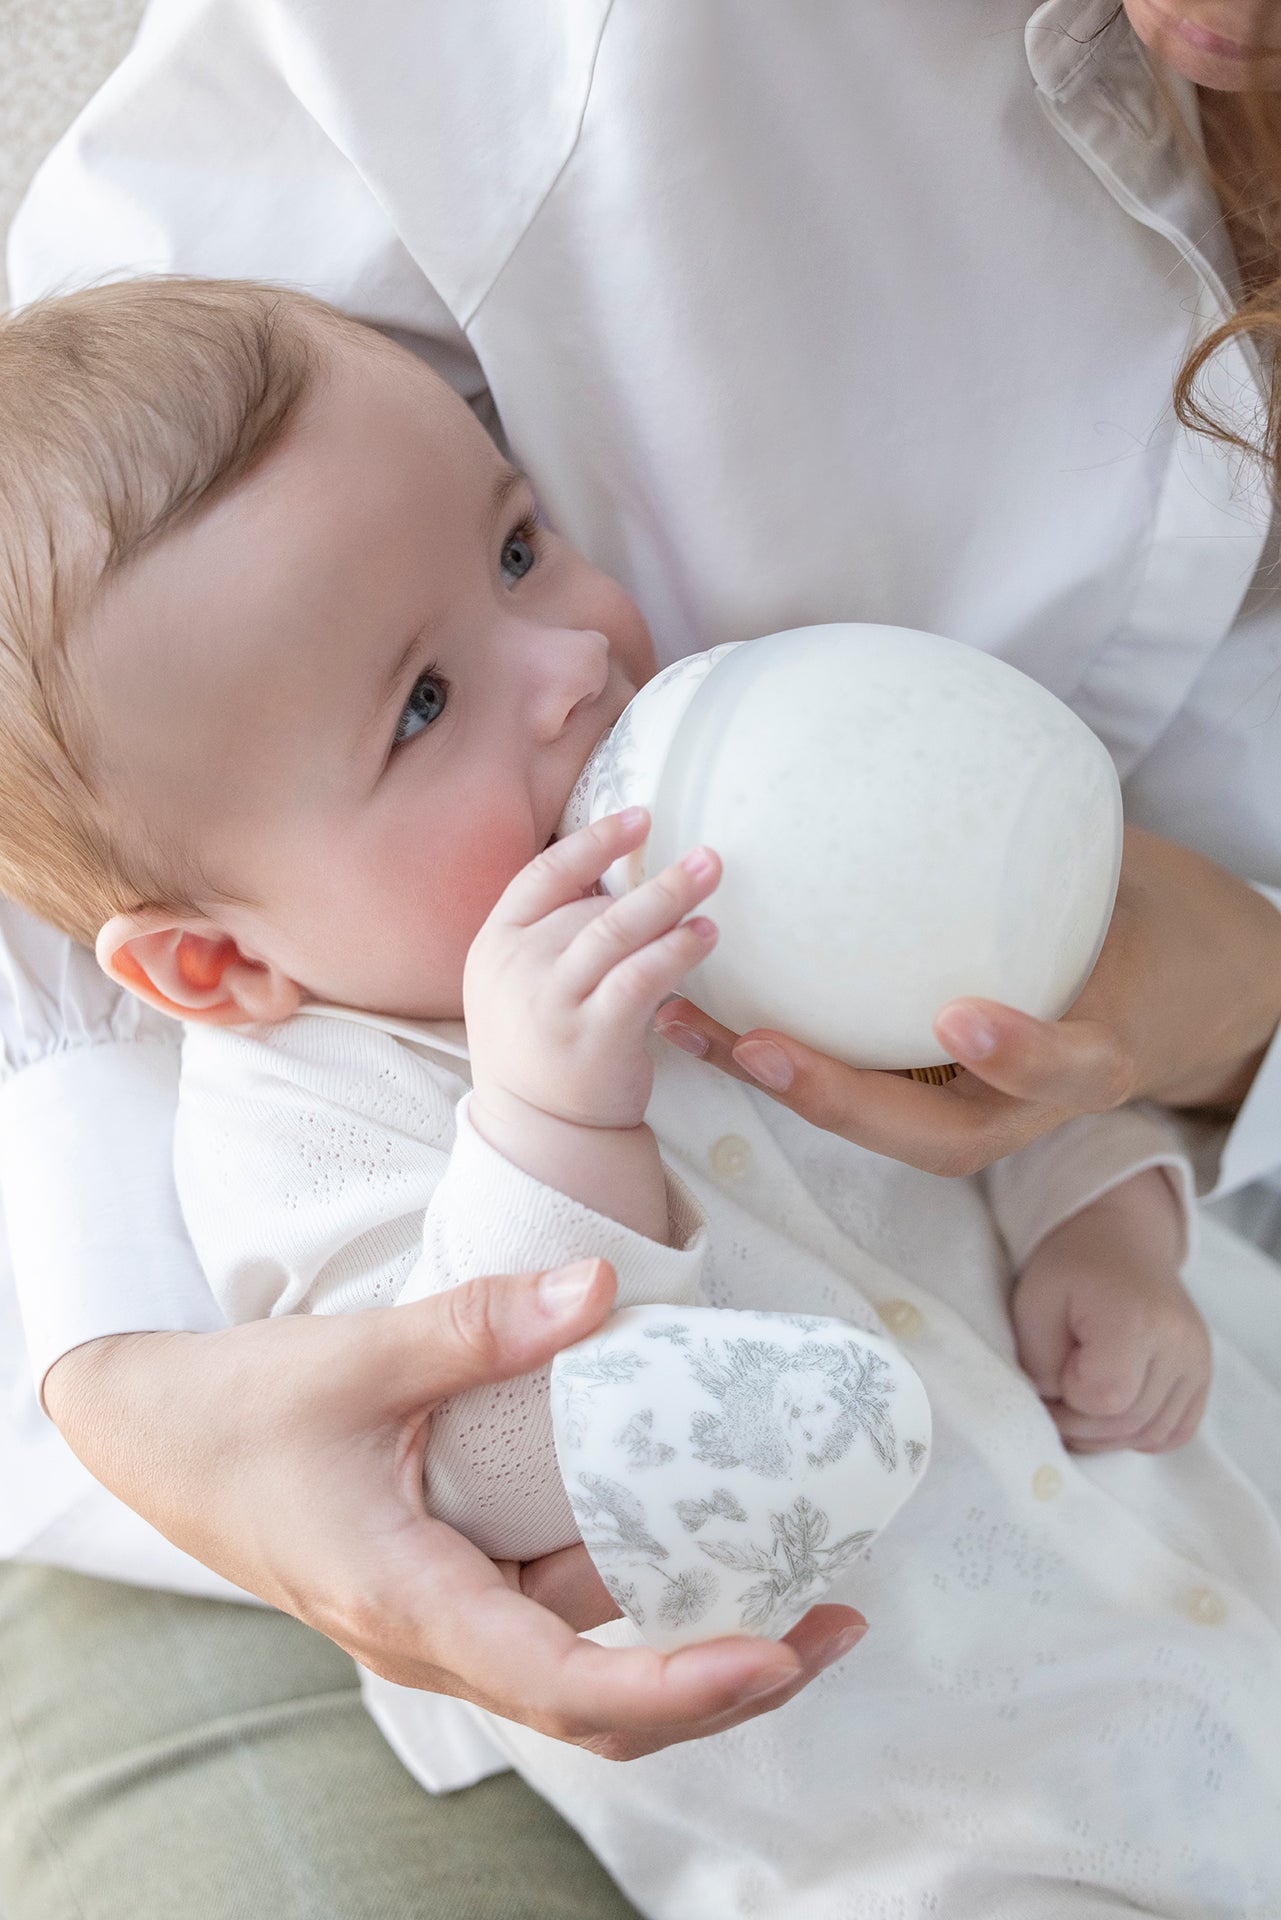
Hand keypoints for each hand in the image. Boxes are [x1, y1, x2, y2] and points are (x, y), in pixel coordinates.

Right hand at [42, 1259, 863, 1758]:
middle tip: (836, 1625)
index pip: (564, 1684)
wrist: (152, 1438)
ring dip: (693, 1641)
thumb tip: (601, 1288)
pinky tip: (692, 1531)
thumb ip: (477, 1325)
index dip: (677, 1684)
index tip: (776, 1658)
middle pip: (600, 1707)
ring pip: (586, 1666)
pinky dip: (636, 1591)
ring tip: (803, 1587)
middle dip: (724, 1683)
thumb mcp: (354, 1358)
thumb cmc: (233, 1413)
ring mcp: (446, 1618)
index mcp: (410, 1603)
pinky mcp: (450, 1583)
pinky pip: (558, 1611)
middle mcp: (438, 1635)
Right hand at [466, 807, 719, 1129]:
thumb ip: (553, 928)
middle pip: (590, 904)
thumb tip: (609, 869)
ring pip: (616, 930)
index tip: (640, 818)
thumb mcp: (521, 980)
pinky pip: (640, 977)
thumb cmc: (542, 1046)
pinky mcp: (593, 1035)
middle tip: (706, 854)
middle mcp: (518, 967)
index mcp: (496, 944)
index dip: (592, 841)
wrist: (539, 1129)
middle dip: (653, 880)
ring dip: (670, 898)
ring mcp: (553, 1001)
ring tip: (712, 874)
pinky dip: (675, 950)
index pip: (542, 875)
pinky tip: (705, 935)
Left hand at [654, 826, 1280, 1175]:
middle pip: (938, 1137)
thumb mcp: (1135, 885)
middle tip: (761, 1049)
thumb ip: (1072, 843)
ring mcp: (974, 1110)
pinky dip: (776, 1058)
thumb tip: (993, 738)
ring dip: (781, 1086)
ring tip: (693, 1029)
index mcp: (1097, 1054)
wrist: (1167, 992)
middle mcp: (1026, 1101)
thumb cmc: (1145, 928)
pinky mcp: (927, 1096)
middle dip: (843, 1101)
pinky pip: (854, 1089)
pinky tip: (699, 1012)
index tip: (964, 1022)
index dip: (1020, 1056)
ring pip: (879, 1125)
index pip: (1068, 1069)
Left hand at [1010, 1170, 1210, 1452]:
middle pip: (1129, 1422)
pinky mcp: (1203, 1372)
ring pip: (1153, 1434)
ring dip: (1108, 1434)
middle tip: (1054, 1397)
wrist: (1120, 1240)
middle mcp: (1178, 1343)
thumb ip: (1039, 1362)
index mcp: (1134, 1319)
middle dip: (1081, 1424)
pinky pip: (1176, 1430)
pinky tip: (1114, 1410)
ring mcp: (1197, 1360)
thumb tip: (1058, 1406)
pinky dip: (1141, 1432)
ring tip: (1079, 1403)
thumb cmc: (1071, 1268)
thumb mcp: (1033, 1302)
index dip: (1069, 1396)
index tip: (1054, 1367)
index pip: (1104, 1399)